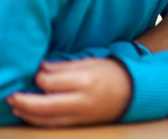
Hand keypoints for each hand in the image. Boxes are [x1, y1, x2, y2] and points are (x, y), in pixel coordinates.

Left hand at [6, 58, 131, 126]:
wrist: (135, 92)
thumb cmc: (112, 73)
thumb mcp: (90, 62)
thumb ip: (64, 67)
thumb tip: (40, 69)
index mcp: (86, 81)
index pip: (50, 82)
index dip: (38, 77)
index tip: (35, 71)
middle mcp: (83, 101)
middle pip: (44, 106)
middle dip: (23, 102)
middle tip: (10, 96)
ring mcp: (82, 115)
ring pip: (47, 120)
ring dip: (27, 113)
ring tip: (15, 105)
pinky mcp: (81, 123)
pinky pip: (55, 125)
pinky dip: (39, 120)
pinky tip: (30, 114)